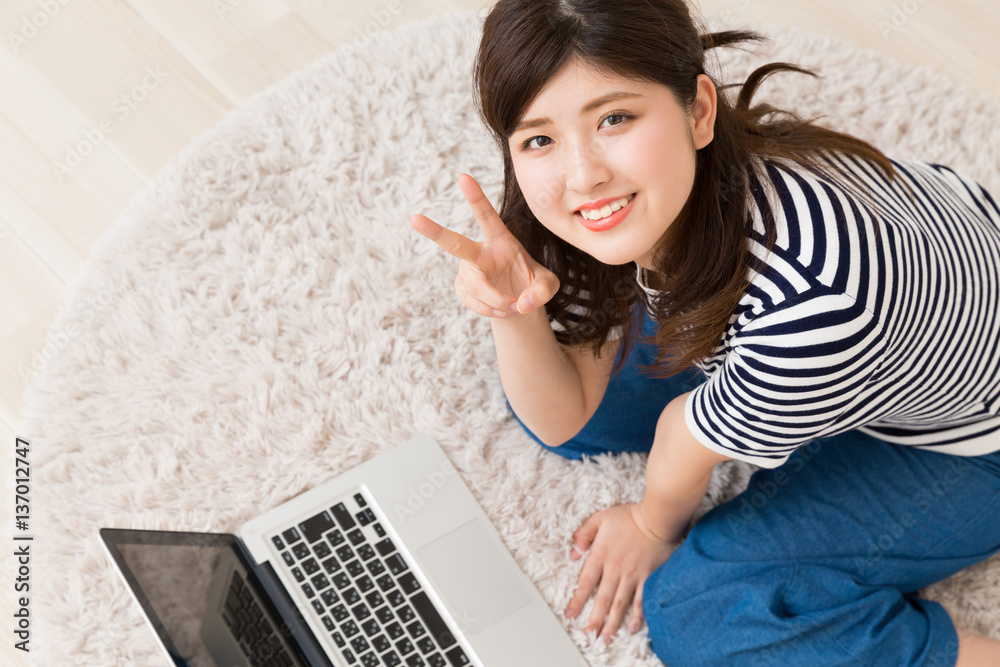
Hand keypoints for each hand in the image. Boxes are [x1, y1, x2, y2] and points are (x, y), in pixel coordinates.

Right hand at [410, 173, 558, 317]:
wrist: (518, 304)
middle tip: (415, 219)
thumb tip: (522, 303)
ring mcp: (468, 271)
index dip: (476, 198)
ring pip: (477, 287)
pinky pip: (474, 302)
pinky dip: (490, 310)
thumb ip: (543, 291)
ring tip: (513, 305)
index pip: (487, 216)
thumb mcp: (549, 285)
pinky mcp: (462, 288)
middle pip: (455, 244)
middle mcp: (480, 252)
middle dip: (435, 232)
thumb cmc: (533, 286)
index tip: (464, 177)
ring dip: (497, 300)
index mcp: (501, 240)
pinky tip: (501, 310)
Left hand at [565, 503, 679, 643]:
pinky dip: (636, 615)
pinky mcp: (648, 577)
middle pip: (602, 599)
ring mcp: (633, 575)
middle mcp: (616, 569)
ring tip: (605, 638)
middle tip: (589, 635)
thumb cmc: (629, 517)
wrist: (657, 518)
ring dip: (612, 622)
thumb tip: (573, 553)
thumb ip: (584, 534)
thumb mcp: (600, 518)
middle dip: (594, 619)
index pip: (585, 582)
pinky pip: (641, 600)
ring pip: (620, 604)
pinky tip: (631, 627)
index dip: (577, 600)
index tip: (570, 614)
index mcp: (601, 555)